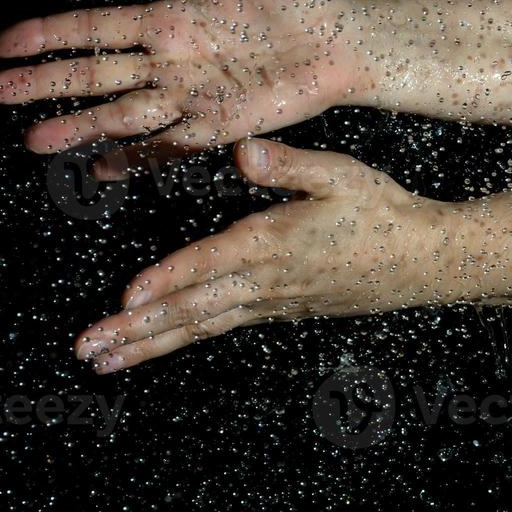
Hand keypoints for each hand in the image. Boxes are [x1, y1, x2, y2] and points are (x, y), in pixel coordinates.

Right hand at [0, 0, 375, 172]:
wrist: (342, 41)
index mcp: (168, 20)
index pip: (94, 29)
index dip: (48, 36)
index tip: (3, 44)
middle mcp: (169, 63)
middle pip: (94, 76)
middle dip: (44, 85)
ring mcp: (190, 98)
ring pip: (120, 115)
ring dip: (78, 127)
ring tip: (35, 140)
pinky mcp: (217, 127)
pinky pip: (168, 147)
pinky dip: (136, 159)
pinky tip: (103, 169)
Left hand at [73, 140, 463, 371]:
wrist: (424, 261)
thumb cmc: (383, 212)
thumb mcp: (342, 175)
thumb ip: (289, 164)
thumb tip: (243, 148)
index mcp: (273, 243)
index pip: (208, 265)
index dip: (165, 281)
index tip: (124, 300)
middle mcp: (264, 280)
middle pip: (191, 310)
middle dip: (135, 332)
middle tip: (87, 351)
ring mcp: (270, 302)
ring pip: (199, 327)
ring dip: (149, 345)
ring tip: (105, 363)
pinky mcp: (278, 310)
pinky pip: (220, 327)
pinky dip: (183, 338)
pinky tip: (157, 345)